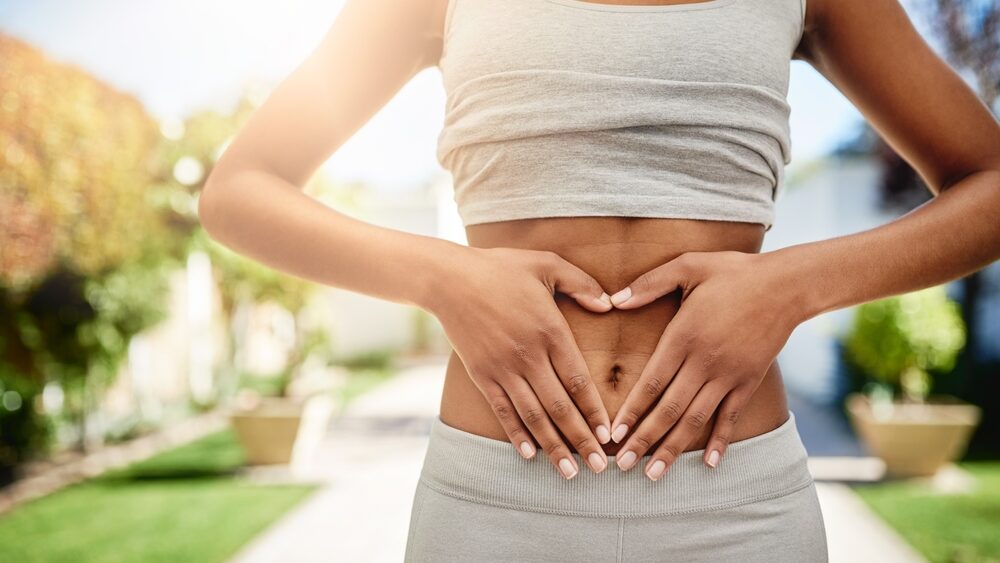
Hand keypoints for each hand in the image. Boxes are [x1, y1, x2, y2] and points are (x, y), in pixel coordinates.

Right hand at [425, 246, 615, 478]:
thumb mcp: (547, 264)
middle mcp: (528, 356)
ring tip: (571, 472)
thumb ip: (582, 284)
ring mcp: (503, 368)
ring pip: (533, 416)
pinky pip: (503, 411)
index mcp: (550, 331)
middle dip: (581, 440)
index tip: (609, 435)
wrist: (449, 279)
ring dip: (554, 447)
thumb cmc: (501, 267)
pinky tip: (530, 454)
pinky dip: (517, 434)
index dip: (594, 411)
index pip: (578, 380)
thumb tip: (610, 304)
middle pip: (560, 407)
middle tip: (601, 468)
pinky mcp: (482, 374)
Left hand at [605, 250, 802, 479]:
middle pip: (669, 409)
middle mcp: (704, 362)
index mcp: (684, 336)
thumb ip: (650, 284)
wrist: (787, 284)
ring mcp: (729, 375)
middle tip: (623, 465)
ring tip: (653, 474)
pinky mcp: (749, 381)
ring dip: (673, 448)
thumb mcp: (688, 266)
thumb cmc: (733, 271)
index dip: (631, 410)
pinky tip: (707, 463)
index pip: (651, 382)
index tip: (614, 433)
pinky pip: (731, 417)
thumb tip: (615, 300)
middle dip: (644, 439)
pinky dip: (720, 441)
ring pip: (696, 420)